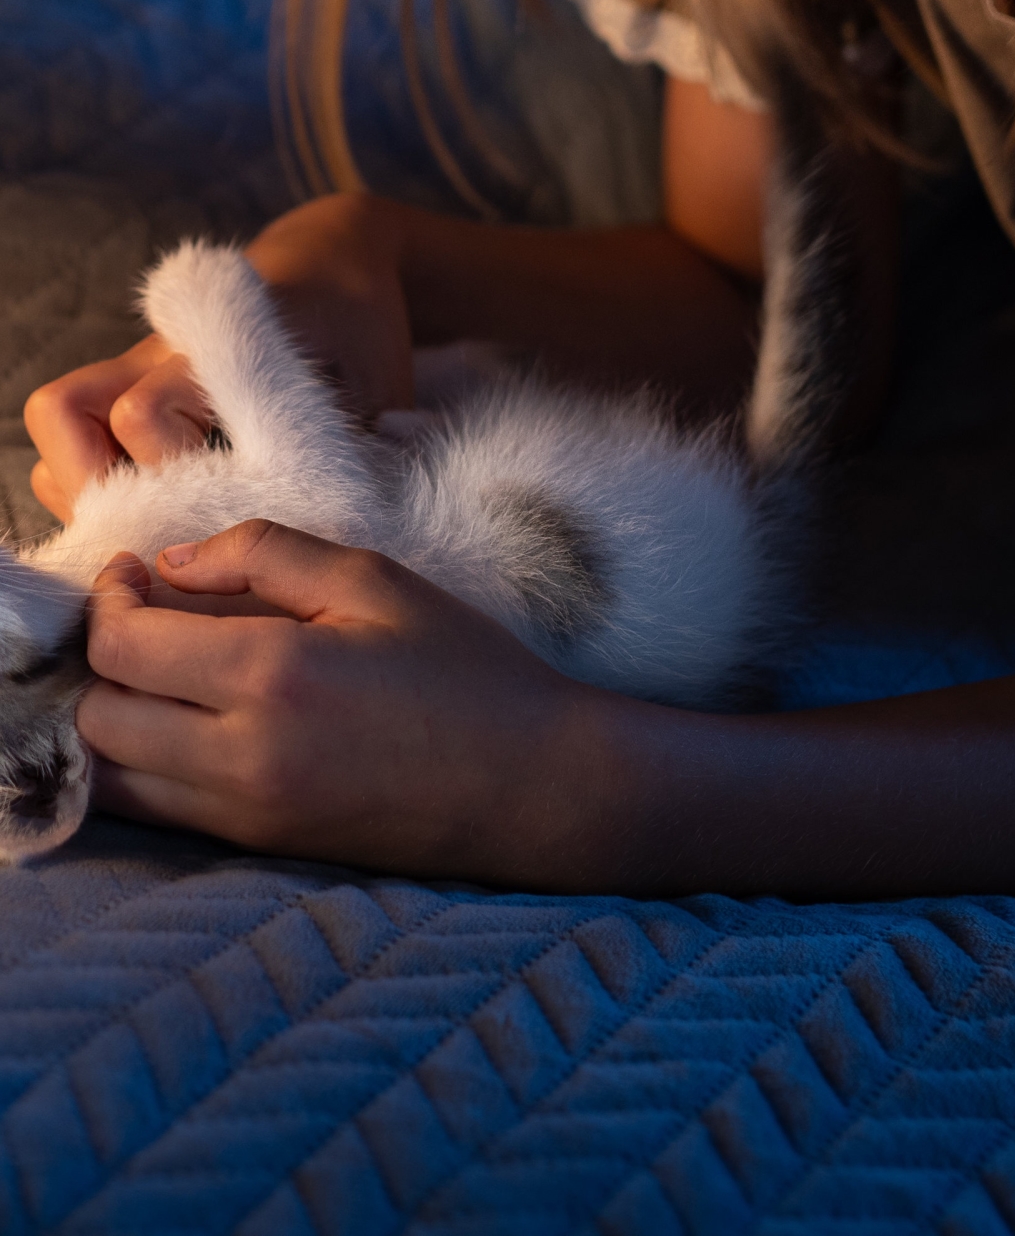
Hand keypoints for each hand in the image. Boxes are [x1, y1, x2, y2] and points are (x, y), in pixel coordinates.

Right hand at [25, 194, 413, 522]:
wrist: (336, 264)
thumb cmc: (362, 333)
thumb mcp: (376, 387)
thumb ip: (354, 454)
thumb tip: (328, 533)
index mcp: (221, 348)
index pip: (142, 416)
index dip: (169, 478)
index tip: (225, 508)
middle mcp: (160, 352)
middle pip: (64, 410)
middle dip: (94, 484)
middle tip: (155, 527)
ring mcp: (137, 364)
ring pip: (56, 417)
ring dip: (82, 479)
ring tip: (143, 518)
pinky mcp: (131, 381)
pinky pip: (73, 427)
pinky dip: (88, 471)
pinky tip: (148, 501)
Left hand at [78, 522, 606, 878]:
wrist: (529, 784)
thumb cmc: (463, 669)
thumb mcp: (373, 578)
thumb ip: (264, 553)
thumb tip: (170, 563)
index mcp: (271, 676)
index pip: (122, 647)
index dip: (107, 601)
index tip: (132, 572)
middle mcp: (241, 757)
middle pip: (99, 717)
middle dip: (101, 659)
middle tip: (144, 615)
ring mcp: (245, 815)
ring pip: (113, 779)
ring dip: (114, 719)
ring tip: (159, 672)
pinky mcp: (259, 846)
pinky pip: (157, 813)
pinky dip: (143, 768)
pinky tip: (186, 720)